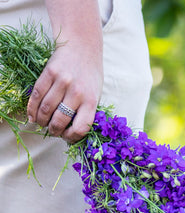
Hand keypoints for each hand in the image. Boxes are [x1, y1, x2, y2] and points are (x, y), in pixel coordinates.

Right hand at [27, 2, 102, 142]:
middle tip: (52, 132)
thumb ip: (86, 111)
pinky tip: (32, 115)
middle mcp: (77, 92)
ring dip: (41, 121)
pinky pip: (37, 95)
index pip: (80, 127)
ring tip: (42, 124)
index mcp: (91, 101)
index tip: (67, 137)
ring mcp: (62, 82)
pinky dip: (32, 108)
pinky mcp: (49, 73)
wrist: (82, 47)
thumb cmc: (90, 75)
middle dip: (54, 131)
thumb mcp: (96, 94)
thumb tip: (73, 132)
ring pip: (46, 109)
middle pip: (60, 120)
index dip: (71, 137)